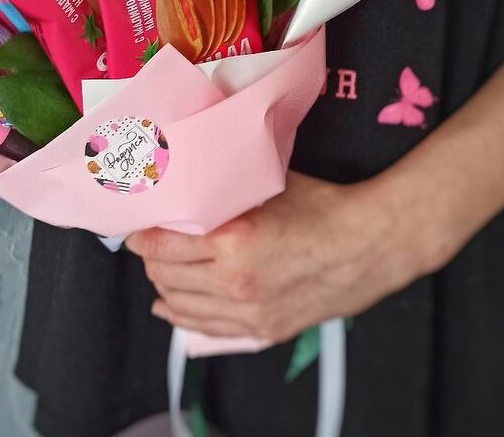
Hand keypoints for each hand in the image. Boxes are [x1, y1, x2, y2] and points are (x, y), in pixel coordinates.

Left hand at [126, 171, 431, 342]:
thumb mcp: (267, 185)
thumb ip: (227, 187)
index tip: (134, 227)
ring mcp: (249, 312)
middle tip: (145, 244)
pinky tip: (170, 309)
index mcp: (232, 241)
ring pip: (182, 306)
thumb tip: (193, 174)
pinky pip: (207, 329)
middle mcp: (234, 282)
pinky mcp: (263, 329)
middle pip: (166, 277)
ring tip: (157, 270)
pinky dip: (181, 318)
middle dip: (148, 261)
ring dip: (162, 287)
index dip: (141, 237)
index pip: (162, 246)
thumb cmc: (323, 207)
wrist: (369, 244)